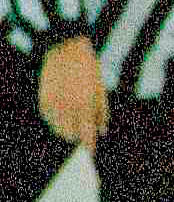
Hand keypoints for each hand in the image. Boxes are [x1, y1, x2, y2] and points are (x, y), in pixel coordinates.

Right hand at [37, 36, 105, 151]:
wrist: (65, 50)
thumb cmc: (88, 69)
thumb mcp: (101, 89)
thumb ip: (102, 112)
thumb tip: (102, 131)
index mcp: (86, 105)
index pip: (86, 135)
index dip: (88, 146)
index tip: (90, 152)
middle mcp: (68, 107)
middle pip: (70, 135)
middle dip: (77, 137)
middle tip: (82, 134)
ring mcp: (54, 103)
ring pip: (57, 129)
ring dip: (66, 130)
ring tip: (72, 124)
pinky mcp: (43, 99)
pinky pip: (48, 118)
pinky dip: (55, 120)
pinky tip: (62, 113)